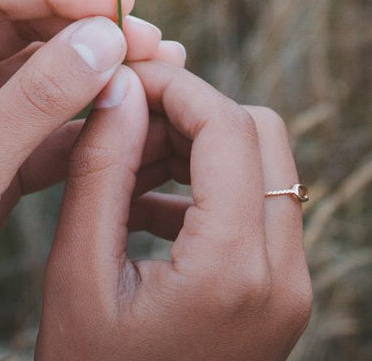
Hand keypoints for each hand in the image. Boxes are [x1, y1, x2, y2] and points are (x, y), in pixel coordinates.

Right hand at [37, 60, 312, 360]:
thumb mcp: (78, 274)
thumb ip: (101, 170)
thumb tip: (121, 85)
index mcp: (232, 268)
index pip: (227, 126)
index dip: (175, 86)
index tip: (125, 76)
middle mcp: (284, 273)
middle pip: (260, 132)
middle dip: (193, 110)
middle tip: (126, 117)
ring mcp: (293, 287)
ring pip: (267, 163)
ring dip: (202, 144)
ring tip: (129, 160)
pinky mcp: (285, 295)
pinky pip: (262, 205)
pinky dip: (213, 184)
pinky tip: (148, 205)